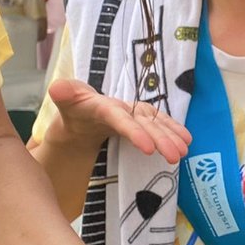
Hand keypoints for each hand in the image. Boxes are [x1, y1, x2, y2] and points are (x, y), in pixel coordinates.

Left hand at [45, 77, 190, 164]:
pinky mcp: (142, 120)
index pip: (120, 117)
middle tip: (175, 155)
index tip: (149, 148)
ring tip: (184, 151)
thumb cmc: (75, 108)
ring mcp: (135, 113)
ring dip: (171, 136)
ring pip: (155, 123)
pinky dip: (174, 130)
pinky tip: (187, 141)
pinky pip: (160, 124)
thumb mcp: (65, 102)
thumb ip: (63, 94)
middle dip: (161, 137)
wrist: (82, 113)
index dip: (135, 131)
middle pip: (143, 121)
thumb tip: (57, 89)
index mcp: (104, 105)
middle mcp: (124, 107)